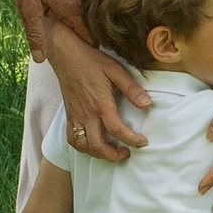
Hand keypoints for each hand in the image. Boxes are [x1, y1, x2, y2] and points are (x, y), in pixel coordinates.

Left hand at [8, 0, 90, 57]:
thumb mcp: (27, 6)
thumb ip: (36, 33)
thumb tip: (41, 58)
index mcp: (74, 8)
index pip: (91, 38)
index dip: (84, 48)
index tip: (76, 53)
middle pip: (88, 24)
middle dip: (76, 32)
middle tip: (58, 33)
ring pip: (84, 9)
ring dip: (72, 16)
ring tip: (53, 15)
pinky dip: (71, 2)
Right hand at [50, 21, 148, 163]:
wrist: (65, 56)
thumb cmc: (91, 62)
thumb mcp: (116, 70)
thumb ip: (132, 89)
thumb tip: (147, 104)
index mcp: (101, 104)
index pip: (117, 130)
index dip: (132, 140)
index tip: (143, 142)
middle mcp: (87, 114)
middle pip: (97, 146)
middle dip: (113, 156)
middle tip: (126, 153)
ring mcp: (75, 117)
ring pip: (83, 146)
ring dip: (97, 154)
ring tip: (110, 150)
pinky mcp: (68, 116)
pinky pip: (72, 139)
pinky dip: (82, 147)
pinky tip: (92, 144)